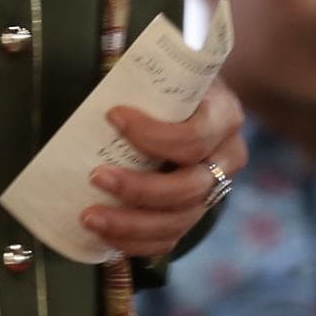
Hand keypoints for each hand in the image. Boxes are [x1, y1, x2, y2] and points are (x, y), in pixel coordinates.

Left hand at [83, 79, 250, 261]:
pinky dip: (136, 243)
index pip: (196, 136)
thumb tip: (100, 83)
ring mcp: (213, 191)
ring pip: (179, 221)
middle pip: (189, 187)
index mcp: (224, 117)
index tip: (112, 117)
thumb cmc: (171, 87)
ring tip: (89, 216)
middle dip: (139, 188)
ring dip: (131, 224)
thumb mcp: (167, 72)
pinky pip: (170, 240)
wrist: (190, 104)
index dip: (154, 134)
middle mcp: (227, 159)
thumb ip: (144, 77)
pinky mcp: (194, 213)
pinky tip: (105, 237)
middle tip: (95, 177)